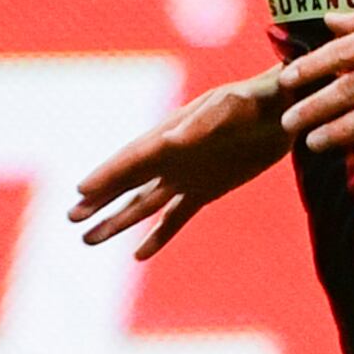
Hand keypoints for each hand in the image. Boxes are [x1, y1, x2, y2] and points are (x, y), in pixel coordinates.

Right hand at [68, 75, 297, 258]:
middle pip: (127, 183)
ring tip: (88, 239)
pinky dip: (158, 236)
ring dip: (118, 221)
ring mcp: (186, 175)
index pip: (132, 159)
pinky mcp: (207, 190)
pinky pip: (176, 217)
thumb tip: (172, 140)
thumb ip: (204, 123)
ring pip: (144, 204)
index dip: (107, 175)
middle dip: (99, 200)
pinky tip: (138, 254)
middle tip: (70, 217)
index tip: (81, 191)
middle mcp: (170, 157)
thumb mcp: (232, 107)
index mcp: (170, 133)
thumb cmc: (256, 100)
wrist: (283, 109)